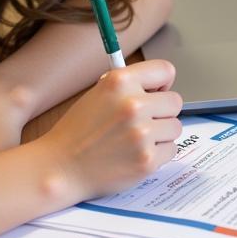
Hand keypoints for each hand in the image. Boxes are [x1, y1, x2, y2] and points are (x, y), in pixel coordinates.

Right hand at [39, 59, 182, 201]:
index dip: (163, 83)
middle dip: (162, 111)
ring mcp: (141, 134)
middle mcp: (133, 104)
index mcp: (119, 81)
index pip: (165, 70)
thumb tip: (159, 87)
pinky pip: (171, 150)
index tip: (157, 93)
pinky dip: (158, 154)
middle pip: (175, 101)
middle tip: (144, 121)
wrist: (61, 167)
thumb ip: (129, 87)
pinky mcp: (147, 160)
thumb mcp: (98, 94)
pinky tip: (135, 154)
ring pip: (175, 127)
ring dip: (161, 134)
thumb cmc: (78, 131)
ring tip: (136, 140)